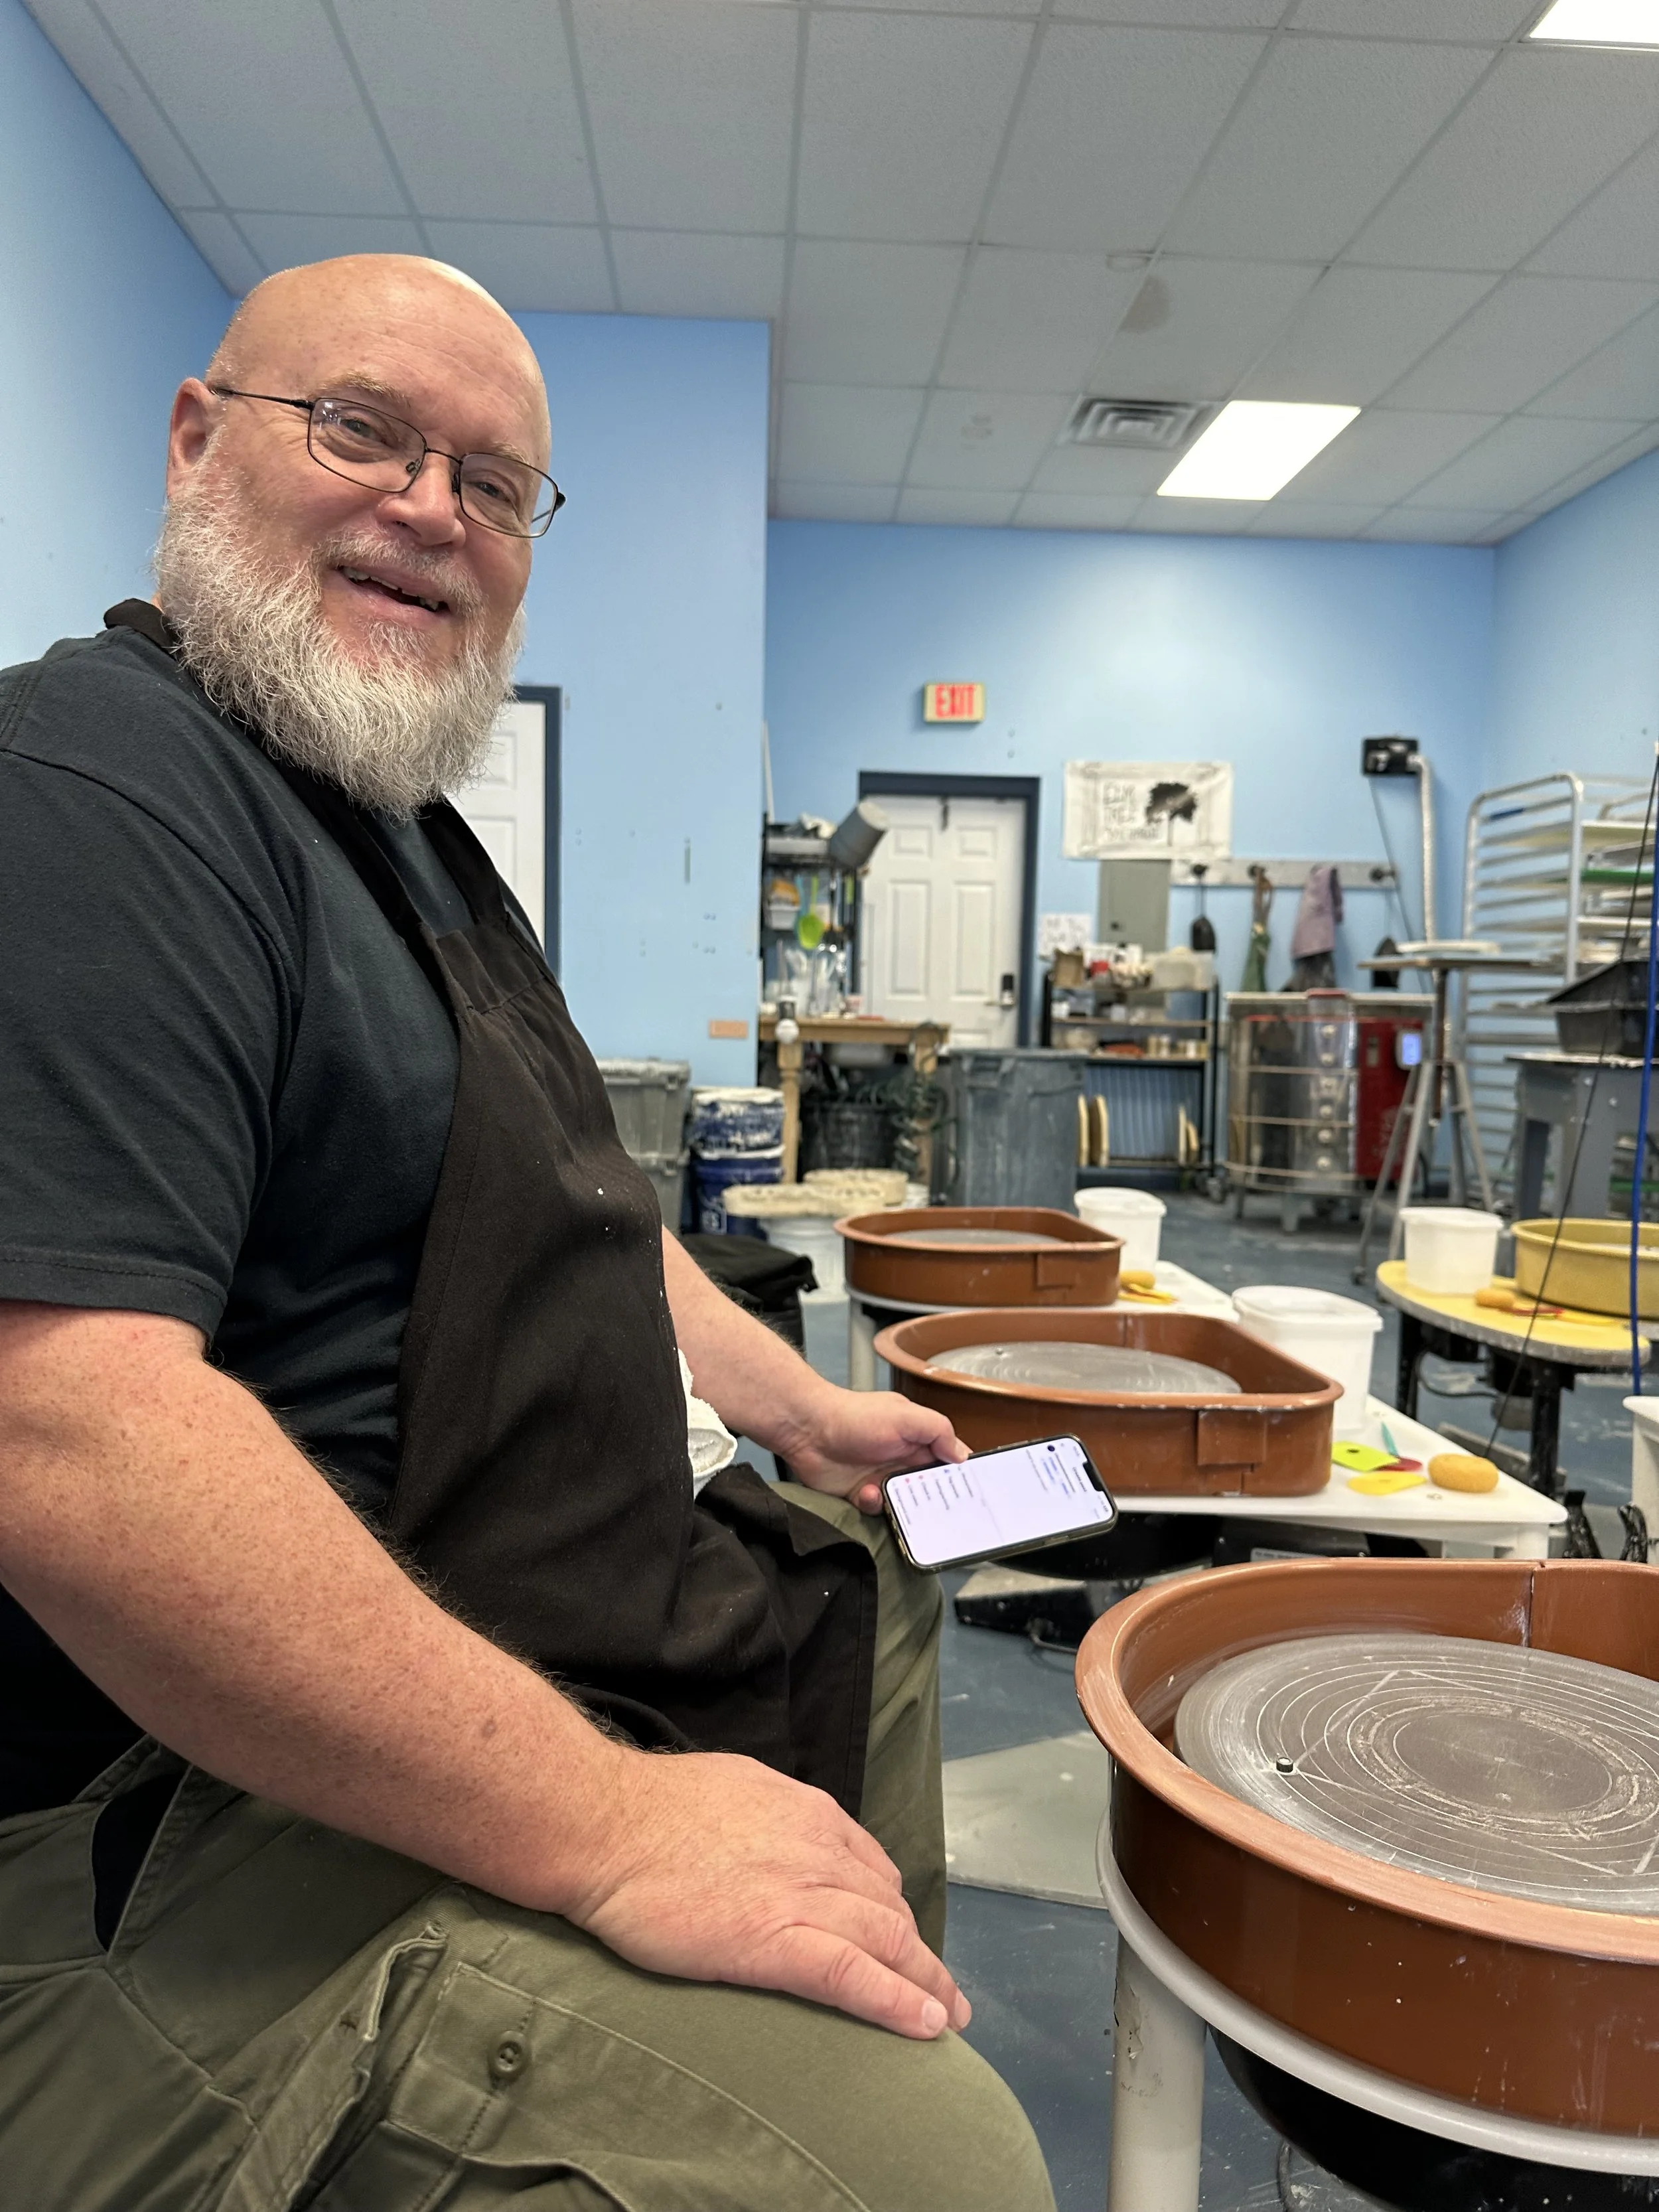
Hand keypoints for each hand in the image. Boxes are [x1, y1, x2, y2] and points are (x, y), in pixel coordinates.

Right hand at [565, 1746, 970, 2039]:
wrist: (606, 1822)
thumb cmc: (651, 1809)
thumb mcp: (735, 1789)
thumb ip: (771, 1819)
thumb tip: (778, 1841)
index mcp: (808, 1815)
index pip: (872, 1870)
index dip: (895, 1913)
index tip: (907, 1944)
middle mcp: (818, 1849)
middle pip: (890, 1909)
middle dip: (924, 1956)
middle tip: (947, 1996)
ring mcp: (799, 1893)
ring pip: (886, 1940)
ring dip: (926, 1983)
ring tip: (947, 2019)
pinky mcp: (772, 1938)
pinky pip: (851, 1973)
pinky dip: (895, 1999)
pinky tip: (924, 2025)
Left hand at [779, 1386, 967, 1513]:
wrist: (807, 1429)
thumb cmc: (853, 1416)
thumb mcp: (905, 1415)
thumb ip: (938, 1431)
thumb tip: (962, 1456)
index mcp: (917, 1438)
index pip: (948, 1460)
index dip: (959, 1477)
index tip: (969, 1494)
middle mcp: (902, 1459)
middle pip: (930, 1488)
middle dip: (933, 1499)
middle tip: (934, 1506)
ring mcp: (882, 1477)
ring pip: (906, 1504)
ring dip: (902, 1505)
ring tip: (889, 1491)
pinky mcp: (861, 1494)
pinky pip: (878, 1510)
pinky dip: (874, 1505)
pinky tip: (865, 1492)